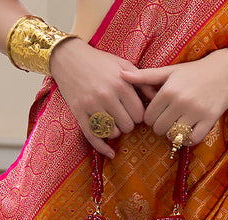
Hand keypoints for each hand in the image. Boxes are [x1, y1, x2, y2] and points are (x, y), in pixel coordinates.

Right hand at [49, 38, 146, 156]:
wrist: (68, 57)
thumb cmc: (100, 61)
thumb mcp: (124, 65)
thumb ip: (142, 81)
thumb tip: (159, 99)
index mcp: (120, 84)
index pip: (139, 114)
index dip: (139, 116)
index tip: (134, 112)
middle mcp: (107, 95)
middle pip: (128, 126)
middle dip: (128, 123)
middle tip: (124, 117)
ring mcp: (91, 105)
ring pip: (113, 133)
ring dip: (116, 131)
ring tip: (113, 121)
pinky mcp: (78, 112)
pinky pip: (93, 137)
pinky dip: (103, 148)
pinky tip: (111, 153)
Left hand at [120, 49, 227, 145]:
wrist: (223, 71)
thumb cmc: (193, 72)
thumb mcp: (169, 71)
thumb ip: (145, 76)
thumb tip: (121, 74)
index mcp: (168, 90)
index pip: (148, 117)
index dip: (150, 118)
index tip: (157, 114)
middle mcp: (180, 101)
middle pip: (159, 129)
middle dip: (161, 127)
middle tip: (167, 120)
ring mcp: (195, 112)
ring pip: (174, 136)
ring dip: (174, 134)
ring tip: (177, 125)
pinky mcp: (209, 120)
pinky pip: (192, 140)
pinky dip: (188, 140)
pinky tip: (188, 132)